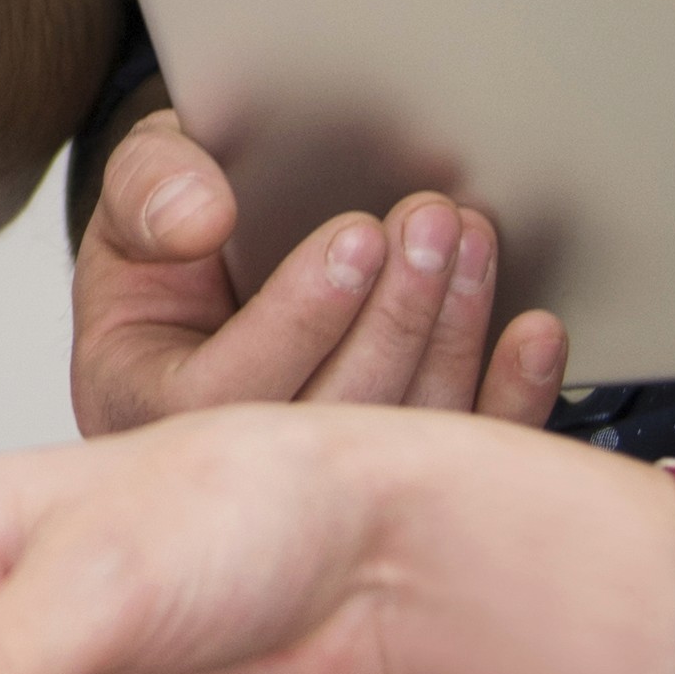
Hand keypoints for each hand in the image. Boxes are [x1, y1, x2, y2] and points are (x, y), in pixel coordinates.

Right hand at [72, 112, 560, 436]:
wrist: (206, 273)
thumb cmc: (172, 238)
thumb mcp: (137, 195)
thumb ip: (150, 190)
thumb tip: (199, 219)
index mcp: (150, 404)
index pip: (227, 386)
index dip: (301, 312)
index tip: (358, 235)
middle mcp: (238, 464)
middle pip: (332, 415)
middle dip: (393, 312)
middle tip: (433, 222)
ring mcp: (326, 483)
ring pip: (404, 431)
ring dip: (452, 335)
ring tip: (472, 242)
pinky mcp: (400, 476)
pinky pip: (461, 451)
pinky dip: (511, 394)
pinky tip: (536, 333)